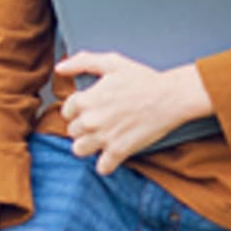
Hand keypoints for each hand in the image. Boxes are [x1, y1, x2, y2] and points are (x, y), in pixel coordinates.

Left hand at [56, 51, 211, 174]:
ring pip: (79, 150)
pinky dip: (105, 165)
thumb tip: (60, 68)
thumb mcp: (110, 63)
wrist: (169, 97)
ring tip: (99, 140)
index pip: (66, 112)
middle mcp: (90, 120)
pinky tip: (111, 156)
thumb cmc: (141, 78)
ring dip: (88, 146)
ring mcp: (104, 137)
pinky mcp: (120, 151)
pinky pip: (102, 167)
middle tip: (98, 123)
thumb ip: (81, 62)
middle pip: (72, 131)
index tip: (88, 110)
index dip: (76, 111)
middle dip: (82, 128)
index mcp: (85, 99)